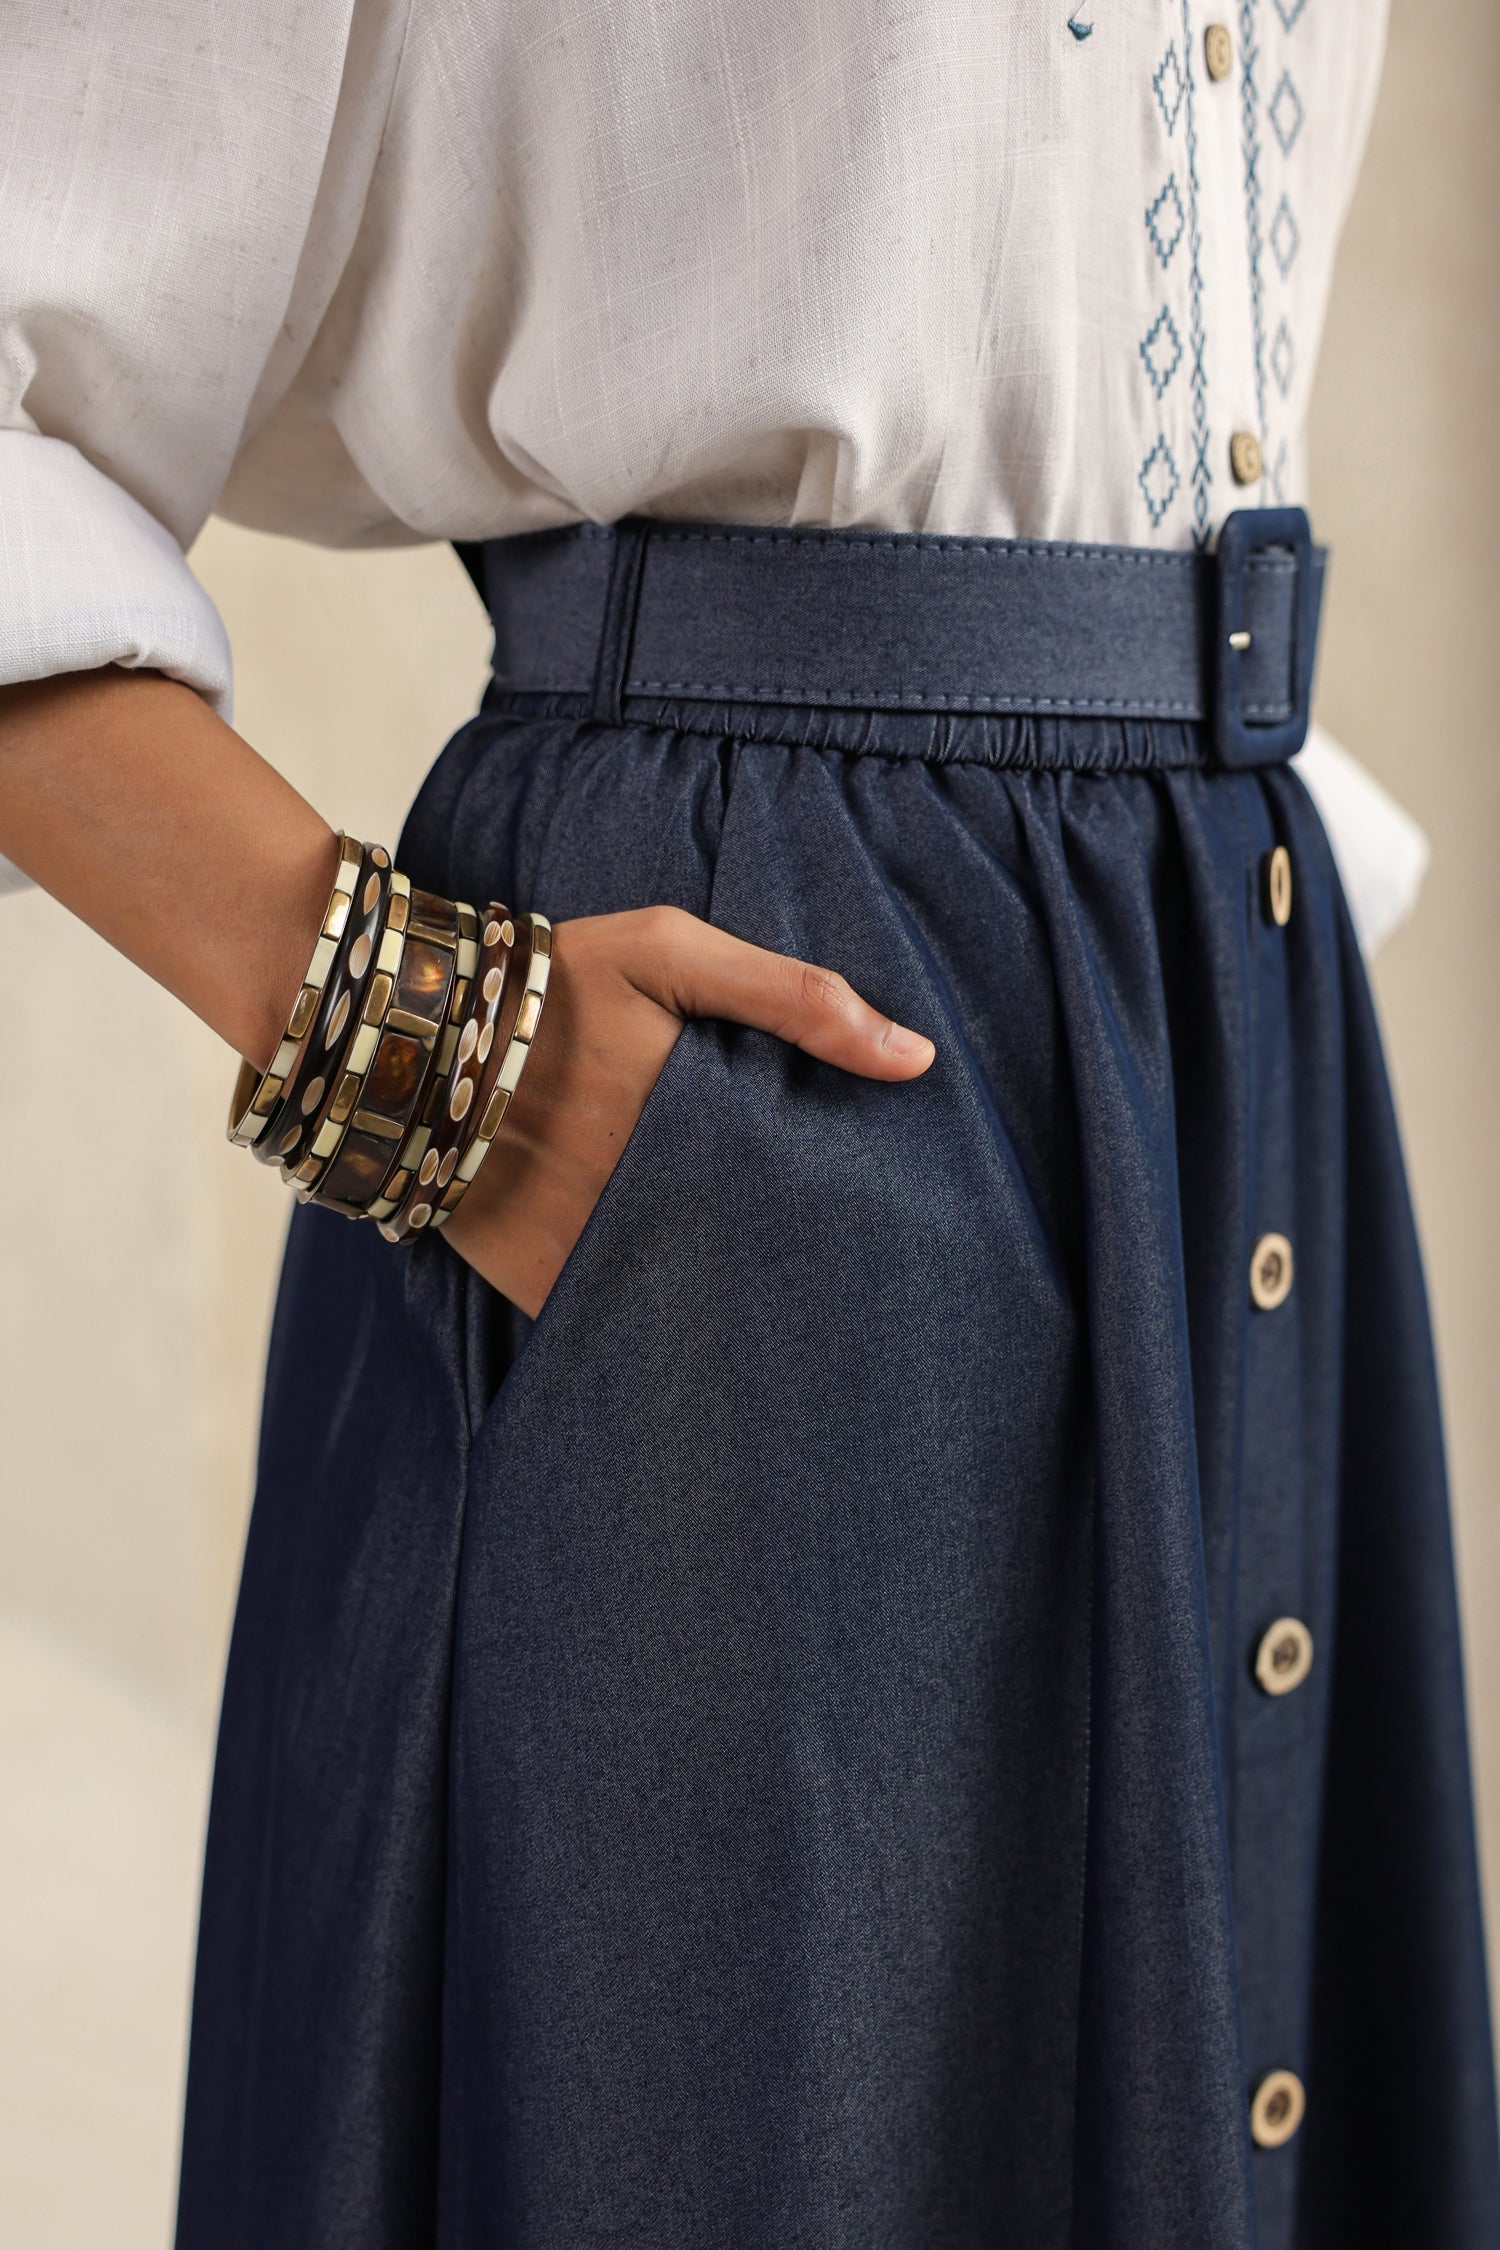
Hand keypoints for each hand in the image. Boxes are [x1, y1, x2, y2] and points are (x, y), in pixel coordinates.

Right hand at [442, 905, 934, 1318]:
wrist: (403, 1030)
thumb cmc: (551, 981)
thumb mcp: (671, 949)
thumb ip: (796, 996)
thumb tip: (917, 1059)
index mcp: (697, 1120)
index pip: (802, 1190)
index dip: (842, 1209)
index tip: (881, 1219)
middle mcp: (649, 1195)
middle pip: (757, 1254)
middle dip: (795, 1266)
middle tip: (841, 1283)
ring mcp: (591, 1247)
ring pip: (692, 1296)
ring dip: (728, 1298)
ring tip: (775, 1313)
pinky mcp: (540, 1282)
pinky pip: (614, 1320)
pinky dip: (649, 1321)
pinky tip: (685, 1321)